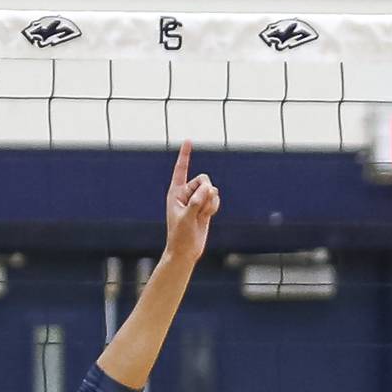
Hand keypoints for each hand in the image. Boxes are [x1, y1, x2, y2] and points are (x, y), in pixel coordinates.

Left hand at [164, 141, 219, 265]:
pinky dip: (214, 207)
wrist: (186, 251)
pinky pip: (216, 199)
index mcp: (175, 192)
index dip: (185, 155)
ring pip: (212, 190)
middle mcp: (186, 193)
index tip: (188, 140)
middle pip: (204, 179)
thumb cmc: (180, 236)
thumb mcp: (186, 217)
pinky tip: (207, 216)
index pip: (181, 169)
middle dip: (206, 192)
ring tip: (201, 216)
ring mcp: (197, 200)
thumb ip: (197, 201)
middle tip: (199, 207)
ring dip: (210, 203)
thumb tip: (209, 189)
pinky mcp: (205, 207)